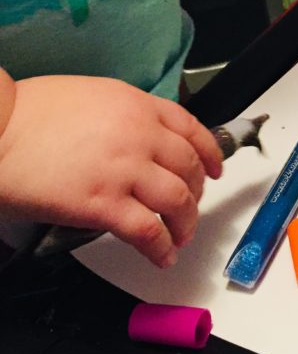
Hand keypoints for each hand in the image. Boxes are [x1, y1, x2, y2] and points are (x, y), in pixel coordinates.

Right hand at [0, 76, 222, 266]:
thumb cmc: (26, 114)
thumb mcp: (90, 97)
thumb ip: (123, 116)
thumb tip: (140, 138)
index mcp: (136, 105)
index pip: (191, 129)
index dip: (210, 154)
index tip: (215, 169)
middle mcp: (140, 134)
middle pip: (190, 167)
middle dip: (197, 193)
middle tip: (191, 208)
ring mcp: (125, 169)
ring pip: (179, 200)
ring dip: (186, 224)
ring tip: (180, 238)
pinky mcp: (104, 203)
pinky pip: (149, 231)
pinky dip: (161, 247)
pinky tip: (162, 256)